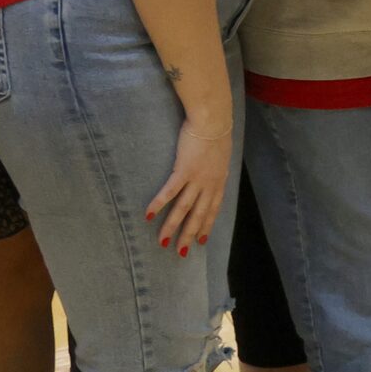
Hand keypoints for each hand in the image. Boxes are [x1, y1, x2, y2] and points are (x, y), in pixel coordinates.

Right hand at [144, 116, 231, 252]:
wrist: (213, 120)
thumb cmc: (216, 132)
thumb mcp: (221, 155)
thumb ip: (215, 167)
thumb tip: (213, 171)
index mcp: (219, 181)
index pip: (213, 209)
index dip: (207, 225)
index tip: (202, 240)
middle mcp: (210, 184)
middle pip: (198, 215)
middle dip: (189, 235)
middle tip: (181, 252)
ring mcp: (197, 179)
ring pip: (183, 208)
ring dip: (172, 226)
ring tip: (162, 241)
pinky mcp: (183, 170)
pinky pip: (169, 191)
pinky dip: (159, 204)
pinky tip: (149, 216)